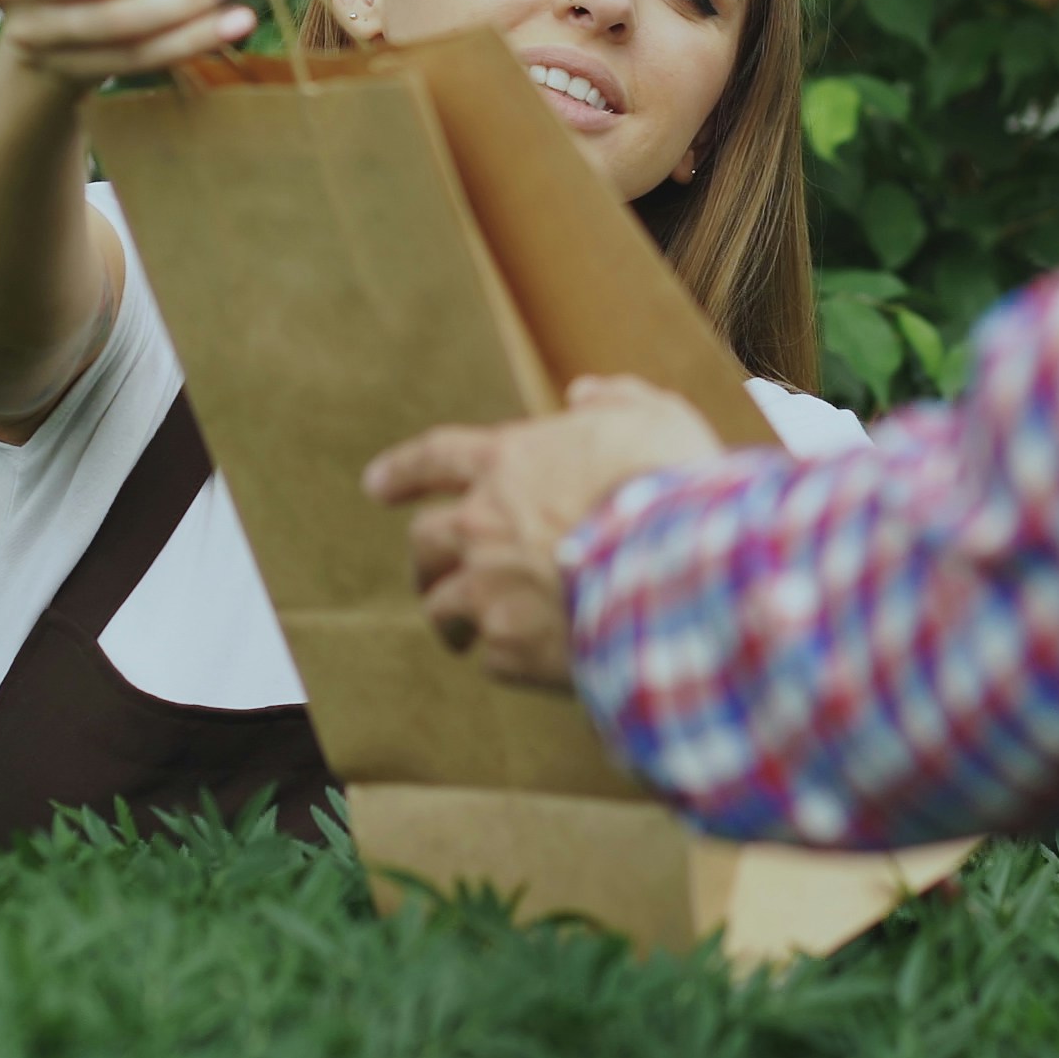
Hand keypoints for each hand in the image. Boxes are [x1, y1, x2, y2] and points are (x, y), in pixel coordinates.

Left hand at [362, 376, 723, 689]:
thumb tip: (585, 393)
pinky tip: (530, 664)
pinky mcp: (510, 646)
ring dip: (451, 618)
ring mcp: (489, 589)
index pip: (434, 458)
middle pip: (424, 542)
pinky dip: (507, 658)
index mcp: (508, 462)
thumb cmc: (670, 485)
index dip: (403, 472)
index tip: (377, 486)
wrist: (681, 569)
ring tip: (462, 637)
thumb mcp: (654, 418)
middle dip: (424, 559)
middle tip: (430, 575)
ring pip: (442, 607)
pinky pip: (493, 658)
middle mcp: (481, 524)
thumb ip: (616, 400)